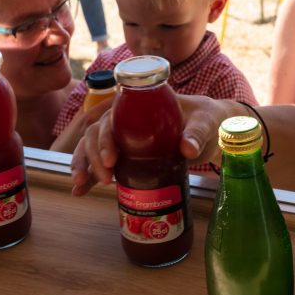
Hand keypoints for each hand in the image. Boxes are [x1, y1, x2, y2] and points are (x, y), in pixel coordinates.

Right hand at [70, 93, 230, 195]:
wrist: (214, 131)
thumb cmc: (209, 119)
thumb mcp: (206, 122)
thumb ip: (197, 133)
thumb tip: (187, 149)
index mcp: (142, 103)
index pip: (112, 114)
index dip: (104, 136)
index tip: (110, 159)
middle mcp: (127, 117)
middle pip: (96, 130)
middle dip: (92, 155)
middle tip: (106, 179)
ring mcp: (126, 134)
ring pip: (91, 144)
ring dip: (83, 163)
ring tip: (81, 186)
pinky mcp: (128, 152)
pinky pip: (101, 160)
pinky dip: (89, 173)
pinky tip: (80, 190)